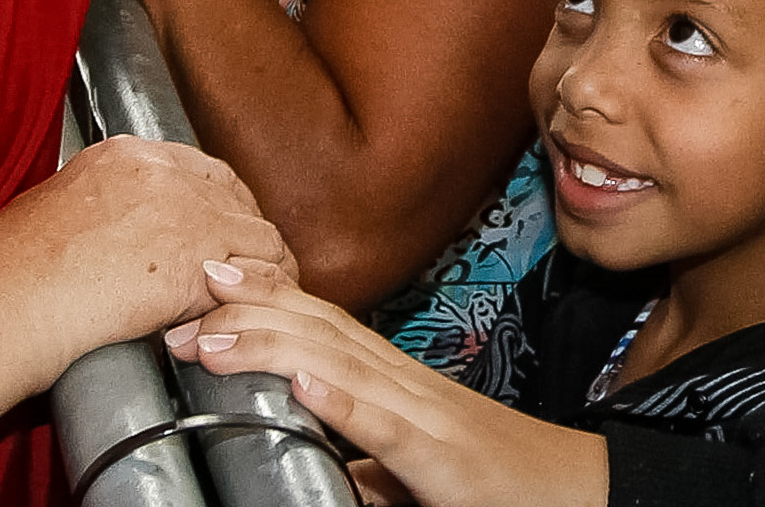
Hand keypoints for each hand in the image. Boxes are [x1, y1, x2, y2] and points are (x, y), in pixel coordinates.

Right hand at [0, 138, 289, 375]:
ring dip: (259, 266)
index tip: (218, 228)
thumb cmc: (3, 277)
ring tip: (256, 294)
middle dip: (243, 230)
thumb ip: (97, 213)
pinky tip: (253, 312)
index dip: (215, 201)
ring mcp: (185, 212)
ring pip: (256, 233)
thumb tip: (111, 237)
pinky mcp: (197, 260)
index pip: (197, 168)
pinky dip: (262, 292)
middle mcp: (160, 171)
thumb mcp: (53, 215)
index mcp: (122, 155)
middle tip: (243, 265)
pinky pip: (259, 272)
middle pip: (234, 194)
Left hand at [180, 272, 605, 506]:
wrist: (574, 492)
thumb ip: (370, 459)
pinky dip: (342, 399)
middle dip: (253, 306)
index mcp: (396, 384)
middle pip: (322, 327)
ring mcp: (425, 414)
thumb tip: (324, 467)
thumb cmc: (498, 480)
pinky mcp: (441, 456)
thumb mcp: (416, 467)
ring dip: (274, 342)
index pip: (324, 324)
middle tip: (191, 288)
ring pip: (341, 363)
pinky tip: (304, 383)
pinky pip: (385, 423)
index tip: (211, 278)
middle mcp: (407, 384)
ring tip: (218, 333)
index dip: (268, 296)